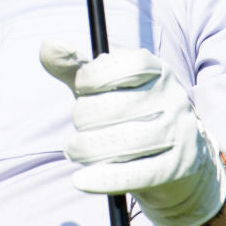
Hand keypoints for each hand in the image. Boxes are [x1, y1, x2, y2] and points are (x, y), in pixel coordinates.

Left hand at [39, 43, 225, 225]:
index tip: (82, 89)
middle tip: (79, 126)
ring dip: (87, 149)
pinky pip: (135, 175)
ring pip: (124, 141)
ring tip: (74, 150)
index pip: (122, 66)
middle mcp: (172, 97)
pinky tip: (81, 180)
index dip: (92, 78)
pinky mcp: (176, 168)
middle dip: (84, 117)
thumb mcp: (102, 89)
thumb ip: (74, 67)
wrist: (175, 164)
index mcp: (156, 70)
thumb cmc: (128, 117)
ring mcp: (178, 133)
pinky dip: (102, 178)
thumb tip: (48, 45)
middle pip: (116, 107)